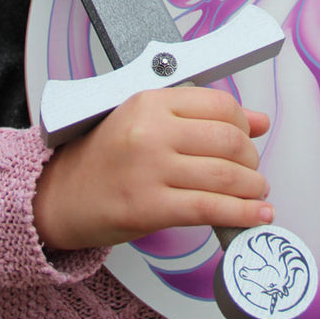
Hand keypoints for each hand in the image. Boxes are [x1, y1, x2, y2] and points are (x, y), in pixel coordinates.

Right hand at [32, 86, 272, 251]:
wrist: (60, 197)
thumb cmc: (105, 159)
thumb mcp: (148, 122)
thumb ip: (202, 117)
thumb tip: (259, 121)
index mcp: (150, 102)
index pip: (219, 104)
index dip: (243, 124)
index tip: (247, 139)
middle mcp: (151, 131)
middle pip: (227, 140)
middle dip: (251, 160)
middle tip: (252, 172)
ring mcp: (149, 169)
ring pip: (224, 175)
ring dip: (252, 188)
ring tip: (257, 194)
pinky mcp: (148, 207)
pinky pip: (209, 208)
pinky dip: (241, 213)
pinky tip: (256, 216)